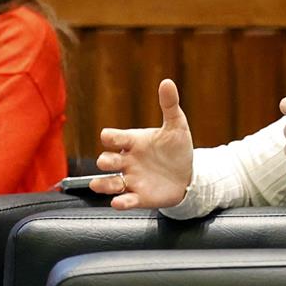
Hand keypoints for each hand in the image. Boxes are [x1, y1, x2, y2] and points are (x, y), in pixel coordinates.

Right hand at [94, 79, 195, 210]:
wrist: (188, 175)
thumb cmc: (176, 149)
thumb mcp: (176, 126)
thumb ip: (169, 105)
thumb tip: (167, 82)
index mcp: (132, 142)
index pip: (114, 137)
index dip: (110, 137)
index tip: (108, 137)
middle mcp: (127, 161)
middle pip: (107, 160)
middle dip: (105, 160)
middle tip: (107, 161)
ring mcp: (131, 180)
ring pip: (109, 183)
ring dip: (102, 184)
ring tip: (97, 185)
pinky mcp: (139, 197)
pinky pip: (126, 200)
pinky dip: (120, 202)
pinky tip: (118, 202)